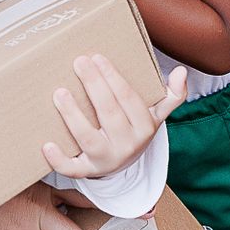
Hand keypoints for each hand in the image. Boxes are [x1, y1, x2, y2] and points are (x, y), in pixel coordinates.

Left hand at [43, 56, 188, 178]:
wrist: (125, 165)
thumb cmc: (135, 129)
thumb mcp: (155, 114)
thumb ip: (172, 95)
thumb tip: (182, 72)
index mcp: (144, 128)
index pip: (128, 99)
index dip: (113, 78)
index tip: (98, 58)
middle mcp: (127, 145)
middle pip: (109, 114)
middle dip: (94, 86)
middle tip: (79, 62)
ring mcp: (106, 160)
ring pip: (89, 139)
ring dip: (73, 116)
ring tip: (60, 92)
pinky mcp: (88, 171)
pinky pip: (73, 169)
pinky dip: (59, 160)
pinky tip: (46, 144)